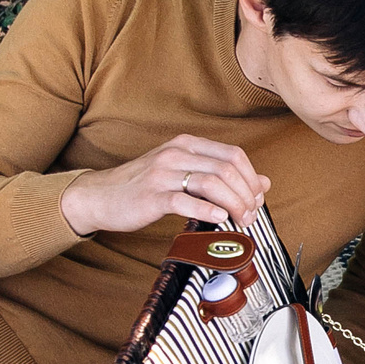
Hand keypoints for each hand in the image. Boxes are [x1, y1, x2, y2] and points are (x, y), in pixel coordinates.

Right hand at [59, 135, 267, 237]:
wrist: (100, 196)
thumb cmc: (144, 186)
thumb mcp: (183, 173)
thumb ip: (220, 175)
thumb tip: (264, 182)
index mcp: (186, 144)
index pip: (233, 154)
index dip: (252, 177)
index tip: (257, 198)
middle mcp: (176, 153)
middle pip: (227, 169)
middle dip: (246, 194)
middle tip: (251, 214)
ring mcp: (162, 174)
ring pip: (211, 183)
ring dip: (233, 204)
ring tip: (239, 219)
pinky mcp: (151, 196)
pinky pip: (185, 201)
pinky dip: (207, 210)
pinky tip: (218, 219)